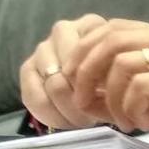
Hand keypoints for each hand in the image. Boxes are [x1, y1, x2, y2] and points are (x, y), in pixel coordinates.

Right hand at [19, 13, 112, 129]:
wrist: (97, 83)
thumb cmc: (113, 76)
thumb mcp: (120, 71)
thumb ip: (114, 75)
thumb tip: (106, 92)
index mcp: (89, 25)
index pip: (89, 56)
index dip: (97, 84)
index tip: (106, 103)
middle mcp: (62, 30)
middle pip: (73, 69)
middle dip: (81, 101)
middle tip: (92, 118)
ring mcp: (42, 48)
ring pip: (52, 85)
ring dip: (67, 110)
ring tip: (81, 122)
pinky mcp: (27, 68)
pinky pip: (32, 96)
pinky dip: (49, 115)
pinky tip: (64, 122)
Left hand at [62, 20, 148, 148]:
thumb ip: (122, 86)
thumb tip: (82, 91)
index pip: (113, 27)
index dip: (84, 49)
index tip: (70, 78)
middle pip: (113, 38)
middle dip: (86, 70)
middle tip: (81, 99)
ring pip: (123, 63)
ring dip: (111, 97)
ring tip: (121, 120)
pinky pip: (142, 86)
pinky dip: (132, 108)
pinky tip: (142, 123)